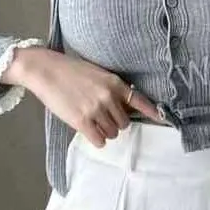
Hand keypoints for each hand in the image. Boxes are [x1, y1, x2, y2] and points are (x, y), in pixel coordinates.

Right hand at [13, 47, 165, 147]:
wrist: (45, 70)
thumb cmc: (70, 71)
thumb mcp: (98, 74)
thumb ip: (112, 89)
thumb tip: (124, 108)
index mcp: (115, 83)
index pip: (140, 101)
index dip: (152, 112)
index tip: (163, 119)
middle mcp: (109, 97)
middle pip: (124, 123)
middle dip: (115, 123)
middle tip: (102, 117)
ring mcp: (96, 110)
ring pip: (112, 133)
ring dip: (105, 131)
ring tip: (92, 121)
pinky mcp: (82, 121)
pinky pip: (99, 140)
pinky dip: (96, 138)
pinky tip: (88, 130)